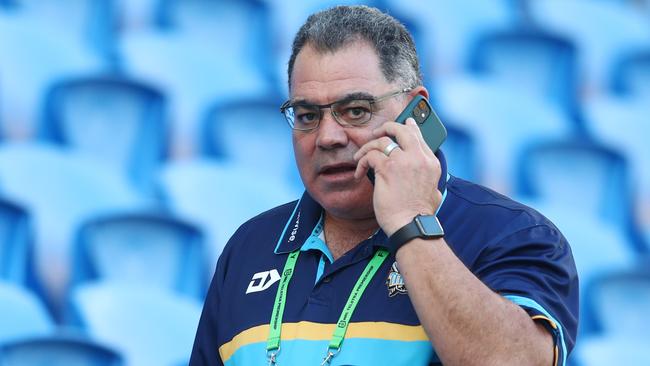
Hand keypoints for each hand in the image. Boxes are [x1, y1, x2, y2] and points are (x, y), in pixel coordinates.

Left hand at [354, 118, 442, 235]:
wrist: (412, 225)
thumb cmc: (418, 215)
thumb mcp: (433, 191)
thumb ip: (427, 177)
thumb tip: (422, 174)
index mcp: (431, 163)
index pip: (419, 137)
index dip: (410, 127)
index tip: (405, 122)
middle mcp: (418, 158)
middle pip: (401, 130)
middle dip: (388, 127)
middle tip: (377, 133)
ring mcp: (402, 161)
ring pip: (381, 141)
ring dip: (368, 147)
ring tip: (360, 156)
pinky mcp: (387, 169)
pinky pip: (370, 156)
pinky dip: (361, 162)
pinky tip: (359, 173)